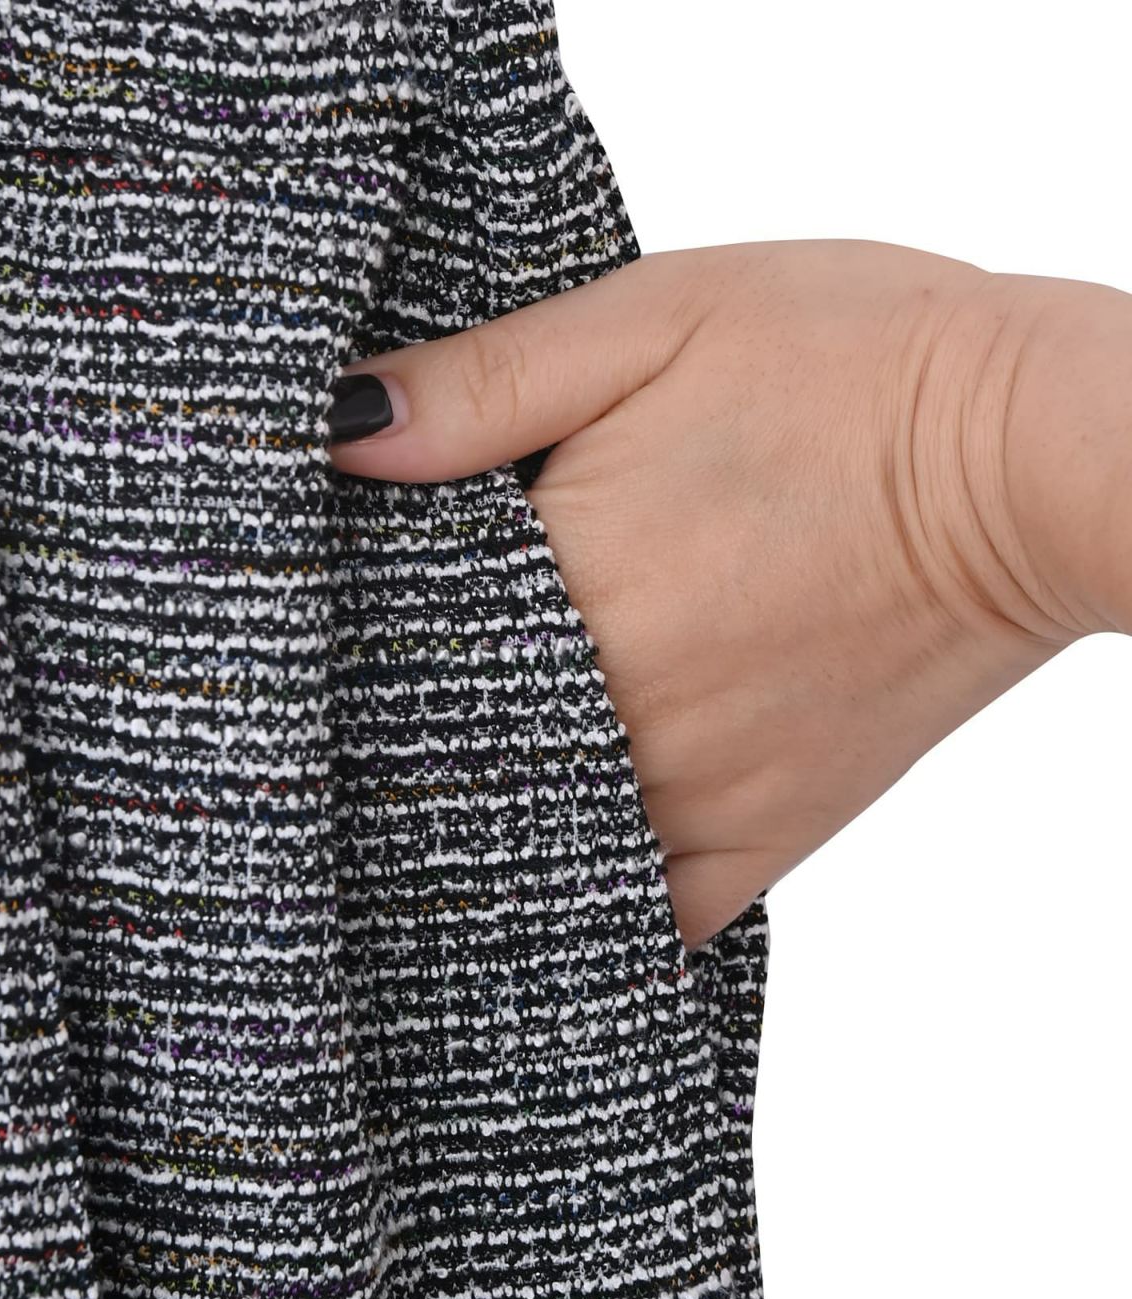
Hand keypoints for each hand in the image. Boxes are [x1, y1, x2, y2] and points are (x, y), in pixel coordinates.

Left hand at [327, 239, 1118, 949]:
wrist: (1026, 463)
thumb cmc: (857, 367)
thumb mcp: (657, 318)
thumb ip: (485, 387)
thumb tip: (341, 435)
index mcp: (570, 578)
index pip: (391, 636)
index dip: (355, 623)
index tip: (338, 613)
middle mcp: (616, 712)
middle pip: (446, 749)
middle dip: (405, 717)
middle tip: (378, 689)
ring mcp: (691, 794)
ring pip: (526, 837)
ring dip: (480, 805)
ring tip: (452, 766)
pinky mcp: (759, 840)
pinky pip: (639, 915)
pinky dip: (586, 895)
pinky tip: (556, 859)